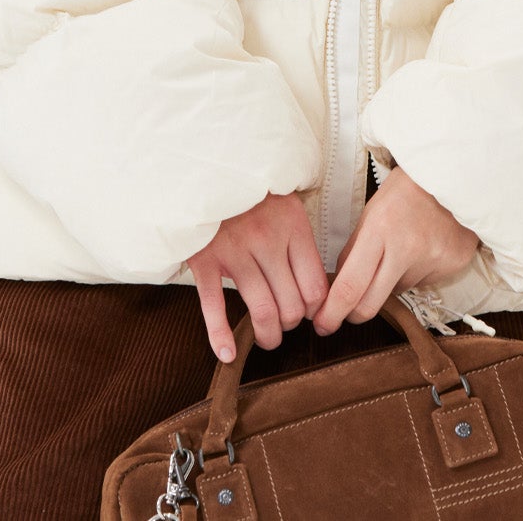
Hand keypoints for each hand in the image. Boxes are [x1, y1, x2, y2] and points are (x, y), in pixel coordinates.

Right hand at [187, 190, 328, 361]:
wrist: (207, 166)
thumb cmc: (251, 189)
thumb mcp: (286, 202)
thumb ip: (299, 239)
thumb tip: (317, 286)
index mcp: (292, 225)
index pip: (315, 286)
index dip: (315, 309)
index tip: (309, 312)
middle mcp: (267, 240)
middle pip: (291, 304)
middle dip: (291, 323)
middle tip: (286, 323)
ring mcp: (234, 251)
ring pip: (262, 310)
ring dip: (268, 335)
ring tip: (269, 339)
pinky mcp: (205, 259)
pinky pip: (214, 305)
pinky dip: (220, 335)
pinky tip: (227, 354)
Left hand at [311, 165, 479, 335]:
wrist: (453, 175)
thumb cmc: (406, 191)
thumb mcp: (371, 212)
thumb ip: (354, 250)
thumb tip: (338, 288)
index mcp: (380, 229)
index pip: (351, 285)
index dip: (333, 312)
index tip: (322, 325)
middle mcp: (407, 248)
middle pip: (371, 304)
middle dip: (353, 313)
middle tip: (346, 312)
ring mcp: (433, 259)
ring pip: (397, 292)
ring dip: (391, 282)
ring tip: (402, 248)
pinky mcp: (453, 265)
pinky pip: (423, 284)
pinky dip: (416, 274)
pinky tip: (423, 248)